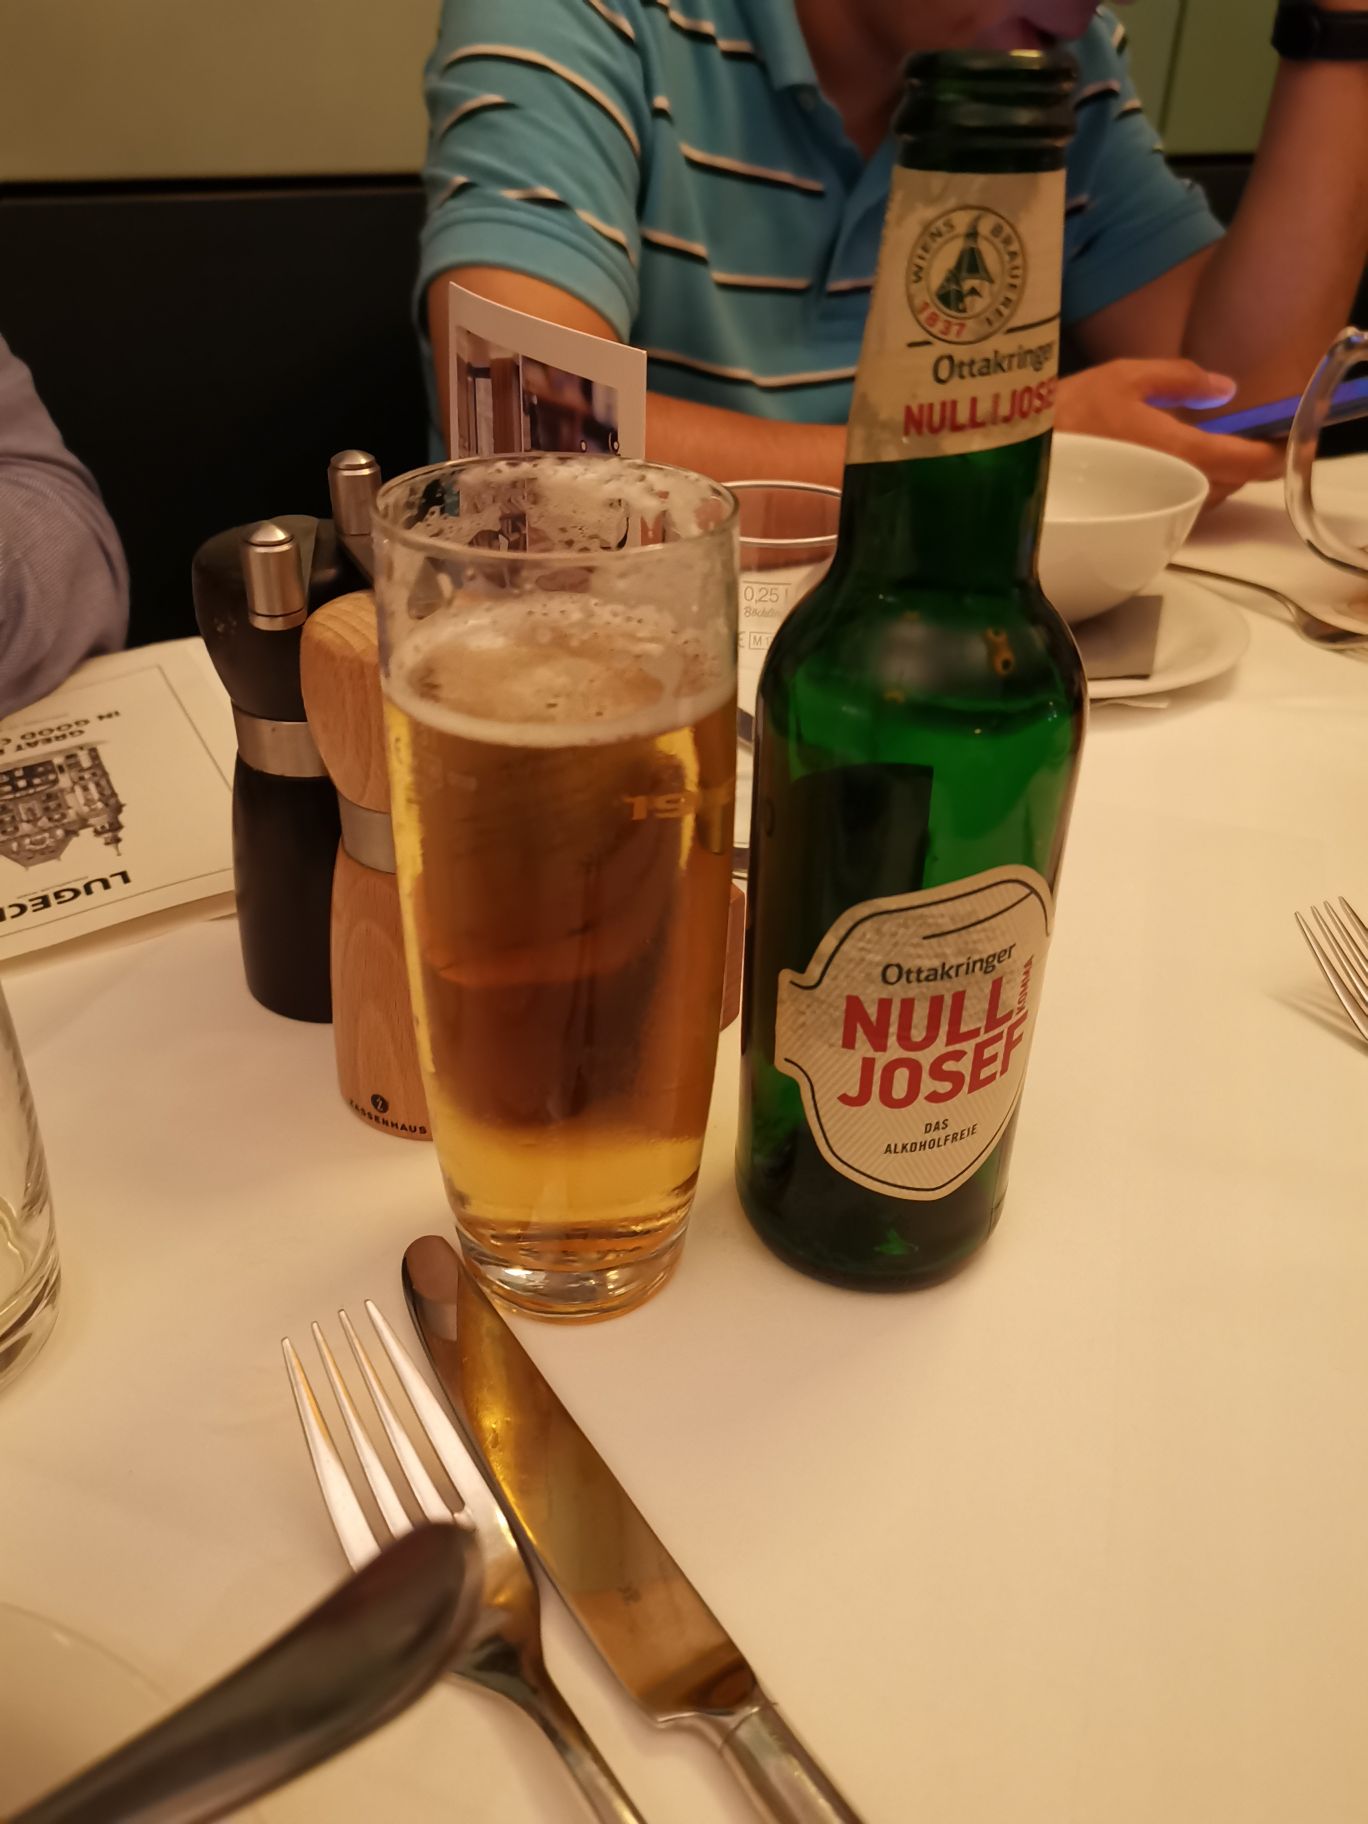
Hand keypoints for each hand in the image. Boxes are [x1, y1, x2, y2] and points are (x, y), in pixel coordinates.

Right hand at [1056, 359, 1282, 505]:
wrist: (1010, 461)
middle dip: (1239, 465)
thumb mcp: (1122, 376)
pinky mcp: (1130, 524)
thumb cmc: (1065, 413)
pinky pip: (1174, 511)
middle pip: (1227, 485)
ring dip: (1213, 481)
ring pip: (1202, 502)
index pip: (1244, 462)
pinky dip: (1185, 492)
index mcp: (1175, 449)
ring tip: (1206, 455)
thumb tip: (1224, 389)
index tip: (1278, 442)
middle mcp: (1168, 487)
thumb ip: (1179, 377)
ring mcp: (1149, 511)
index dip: (1270, 454)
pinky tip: (1169, 473)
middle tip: (1240, 441)